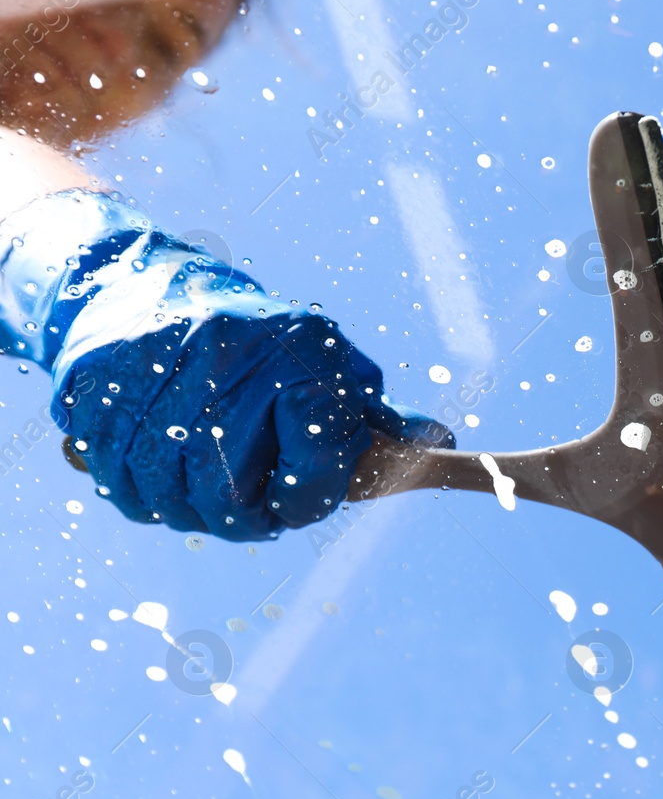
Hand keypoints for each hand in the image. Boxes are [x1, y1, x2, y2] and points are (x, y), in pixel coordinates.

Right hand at [3, 190, 451, 540]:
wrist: (137, 278)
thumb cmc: (253, 334)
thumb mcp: (323, 358)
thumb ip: (374, 412)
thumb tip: (434, 444)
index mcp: (296, 351)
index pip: (314, 464)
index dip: (310, 500)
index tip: (298, 504)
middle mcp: (224, 356)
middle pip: (227, 494)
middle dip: (242, 521)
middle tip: (251, 517)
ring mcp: (151, 368)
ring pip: (164, 493)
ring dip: (185, 514)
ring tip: (202, 501)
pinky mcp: (92, 383)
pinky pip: (112, 476)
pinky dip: (135, 495)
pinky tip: (156, 482)